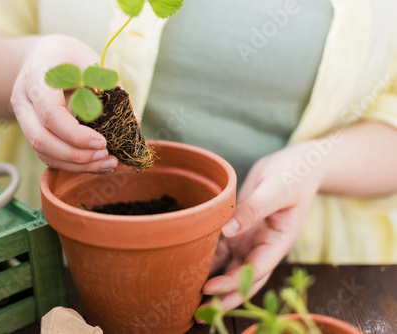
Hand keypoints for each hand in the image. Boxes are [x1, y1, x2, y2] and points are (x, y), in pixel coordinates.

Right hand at [10, 34, 118, 172]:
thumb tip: (133, 120)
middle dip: (76, 155)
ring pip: (44, 152)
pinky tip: (97, 164)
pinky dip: (73, 164)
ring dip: (77, 164)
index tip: (103, 142)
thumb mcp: (90, 62)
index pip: (50, 114)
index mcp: (36, 79)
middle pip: (42, 140)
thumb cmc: (69, 57)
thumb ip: (110, 88)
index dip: (76, 134)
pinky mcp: (33, 132)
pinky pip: (49, 155)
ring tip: (108, 164)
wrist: (41, 57)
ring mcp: (24, 120)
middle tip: (108, 156)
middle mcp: (24, 102)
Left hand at [200, 141, 324, 309]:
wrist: (297, 164)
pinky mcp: (239, 231)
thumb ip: (254, 209)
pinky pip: (222, 250)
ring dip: (214, 283)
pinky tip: (190, 266)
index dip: (235, 283)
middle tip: (199, 312)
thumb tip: (229, 230)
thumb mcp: (276, 189)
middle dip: (224, 296)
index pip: (257, 269)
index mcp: (279, 241)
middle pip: (244, 279)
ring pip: (231, 269)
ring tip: (190, 296)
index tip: (210, 289)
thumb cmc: (294, 175)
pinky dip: (209, 260)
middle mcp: (264, 246)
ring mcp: (251, 240)